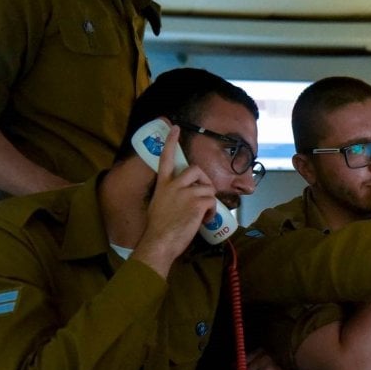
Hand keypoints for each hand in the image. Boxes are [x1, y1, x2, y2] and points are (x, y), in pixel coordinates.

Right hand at [133, 126, 218, 273]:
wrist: (159, 241)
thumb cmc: (158, 228)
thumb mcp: (159, 205)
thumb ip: (169, 195)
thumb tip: (181, 198)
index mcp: (163, 184)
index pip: (166, 158)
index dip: (171, 142)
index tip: (176, 127)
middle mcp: (174, 185)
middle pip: (196, 169)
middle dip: (204, 180)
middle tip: (203, 194)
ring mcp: (186, 193)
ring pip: (208, 187)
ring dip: (208, 201)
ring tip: (201, 213)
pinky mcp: (197, 202)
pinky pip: (212, 201)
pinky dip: (211, 212)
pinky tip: (203, 220)